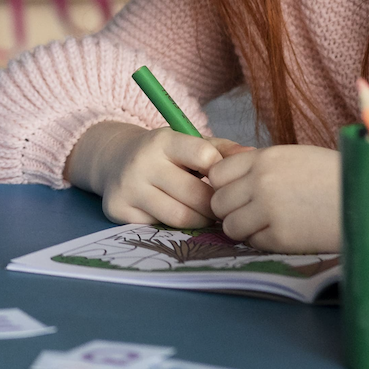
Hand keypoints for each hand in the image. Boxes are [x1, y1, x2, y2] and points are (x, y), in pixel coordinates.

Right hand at [66, 121, 250, 228]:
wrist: (114, 159)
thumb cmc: (164, 154)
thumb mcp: (188, 143)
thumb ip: (221, 150)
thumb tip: (253, 156)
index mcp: (164, 140)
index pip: (204, 157)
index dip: (220, 172)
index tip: (222, 180)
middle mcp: (143, 162)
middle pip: (195, 195)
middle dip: (215, 205)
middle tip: (223, 209)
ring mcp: (128, 187)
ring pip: (179, 217)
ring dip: (200, 221)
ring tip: (207, 216)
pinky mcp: (118, 211)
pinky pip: (159, 229)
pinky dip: (174, 229)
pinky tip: (179, 219)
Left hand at [207, 143, 340, 253]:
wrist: (368, 198)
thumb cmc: (332, 176)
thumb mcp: (295, 157)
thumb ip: (261, 165)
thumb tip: (226, 177)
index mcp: (266, 157)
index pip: (217, 173)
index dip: (224, 186)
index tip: (237, 192)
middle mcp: (262, 181)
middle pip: (218, 201)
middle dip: (230, 209)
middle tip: (250, 212)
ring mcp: (270, 209)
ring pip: (229, 225)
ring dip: (243, 228)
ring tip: (266, 224)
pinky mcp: (281, 236)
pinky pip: (252, 242)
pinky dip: (262, 240)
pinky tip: (284, 232)